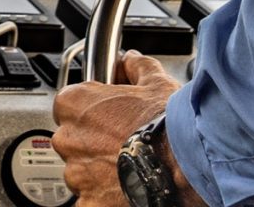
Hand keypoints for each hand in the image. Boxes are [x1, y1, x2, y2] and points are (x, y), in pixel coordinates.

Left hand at [51, 51, 201, 205]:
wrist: (185, 164)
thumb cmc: (168, 125)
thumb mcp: (155, 82)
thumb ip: (136, 67)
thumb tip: (130, 60)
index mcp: (75, 104)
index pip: (70, 104)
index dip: (92, 110)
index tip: (109, 115)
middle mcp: (68, 139)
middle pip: (74, 140)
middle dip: (94, 141)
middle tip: (123, 143)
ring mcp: (76, 174)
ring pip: (81, 172)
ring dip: (99, 170)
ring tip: (130, 167)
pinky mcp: (88, 202)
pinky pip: (89, 199)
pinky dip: (103, 196)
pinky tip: (125, 189)